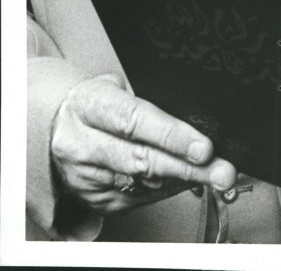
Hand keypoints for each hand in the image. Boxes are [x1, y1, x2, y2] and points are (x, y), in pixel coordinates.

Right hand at [50, 73, 237, 213]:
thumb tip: (196, 118)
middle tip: (222, 171)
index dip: (173, 136)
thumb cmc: (97, 101)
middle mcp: (81, 143)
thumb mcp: (117, 86)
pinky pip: (136, 198)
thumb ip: (150, 101)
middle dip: (188, 167)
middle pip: (142, 160)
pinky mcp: (92, 198)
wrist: (55, 124)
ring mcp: (84, 175)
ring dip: (183, 181)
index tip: (205, 147)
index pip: (135, 122)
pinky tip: (186, 181)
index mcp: (89, 106)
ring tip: (215, 176)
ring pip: (141, 184)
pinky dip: (166, 190)